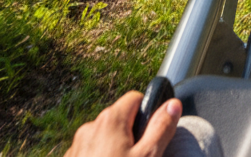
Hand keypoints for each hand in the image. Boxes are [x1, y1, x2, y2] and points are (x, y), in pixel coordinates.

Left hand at [64, 91, 182, 156]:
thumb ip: (161, 128)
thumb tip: (173, 104)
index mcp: (111, 119)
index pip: (136, 98)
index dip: (148, 114)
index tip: (151, 137)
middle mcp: (90, 127)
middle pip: (119, 119)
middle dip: (131, 135)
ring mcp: (76, 146)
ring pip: (104, 138)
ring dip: (115, 149)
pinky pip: (90, 153)